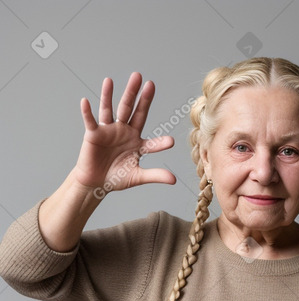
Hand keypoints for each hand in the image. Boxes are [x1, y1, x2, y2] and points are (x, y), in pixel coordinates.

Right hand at [73, 72, 175, 194]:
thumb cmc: (117, 177)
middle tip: (149, 82)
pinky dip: (87, 112)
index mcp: (137, 142)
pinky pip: (90, 121)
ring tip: (111, 80)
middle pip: (132, 111)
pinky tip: (85, 102)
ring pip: (111, 109)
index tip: (170, 143)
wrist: (97, 182)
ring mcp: (109, 131)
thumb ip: (155, 175)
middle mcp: (124, 131)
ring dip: (110, 95)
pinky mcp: (93, 134)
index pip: (151, 140)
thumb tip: (174, 180)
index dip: (160, 142)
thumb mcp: (138, 177)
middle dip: (138, 97)